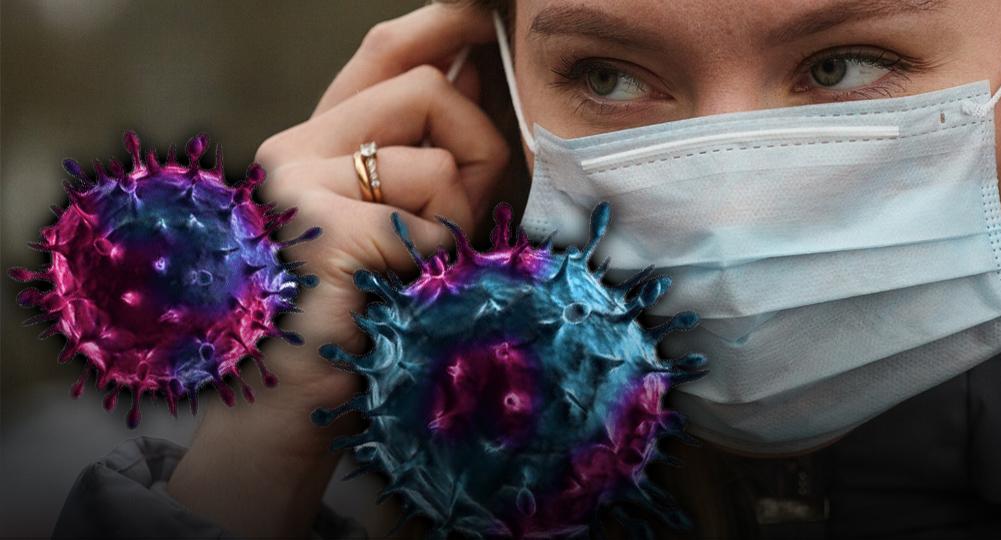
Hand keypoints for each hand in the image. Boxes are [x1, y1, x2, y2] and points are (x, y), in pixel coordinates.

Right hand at [254, 3, 507, 415]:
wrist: (282, 415)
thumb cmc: (352, 326)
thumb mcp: (391, 229)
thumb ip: (426, 164)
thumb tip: (481, 85)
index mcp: (308, 147)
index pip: (381, 55)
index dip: (443, 25)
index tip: (486, 14)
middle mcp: (293, 152)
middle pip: (426, 88)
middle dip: (478, 145)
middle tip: (465, 213)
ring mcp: (302, 188)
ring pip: (440, 161)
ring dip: (458, 222)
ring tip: (416, 273)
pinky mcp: (326, 232)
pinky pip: (435, 227)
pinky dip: (440, 268)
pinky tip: (400, 300)